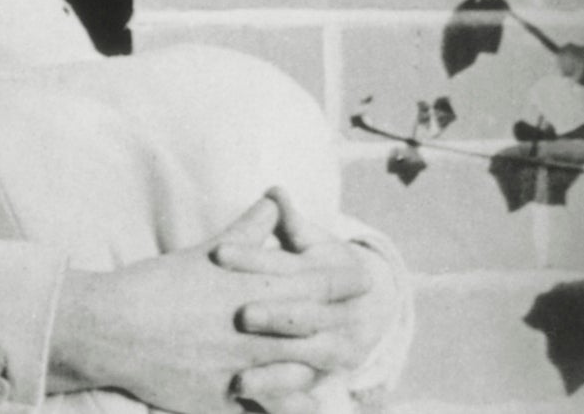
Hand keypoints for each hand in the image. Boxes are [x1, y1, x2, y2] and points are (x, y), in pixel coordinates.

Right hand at [46, 196, 362, 413]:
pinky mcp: (226, 398)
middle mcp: (259, 331)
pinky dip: (285, 404)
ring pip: (303, 374)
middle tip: (361, 327)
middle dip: (346, 329)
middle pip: (323, 333)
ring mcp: (245, 368)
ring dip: (316, 370)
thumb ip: (249, 229)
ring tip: (329, 367)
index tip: (364, 281)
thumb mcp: (207, 253)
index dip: (346, 283)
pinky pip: (268, 407)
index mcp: (255, 290)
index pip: (320, 285)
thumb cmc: (155, 285)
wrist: (111, 328)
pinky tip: (296, 403)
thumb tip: (275, 199)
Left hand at [213, 188, 400, 408]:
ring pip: (306, 364)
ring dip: (275, 371)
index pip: (289, 267)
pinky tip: (248, 401)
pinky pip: (299, 397)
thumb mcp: (307, 246)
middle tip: (239, 314)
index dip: (254, 259)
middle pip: (303, 318)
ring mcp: (329, 353)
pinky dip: (281, 402)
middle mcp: (337, 320)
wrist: (365, 308)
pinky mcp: (313, 381)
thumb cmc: (319, 268)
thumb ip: (289, 223)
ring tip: (239, 378)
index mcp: (332, 279)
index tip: (218, 253)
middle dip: (274, 316)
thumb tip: (276, 191)